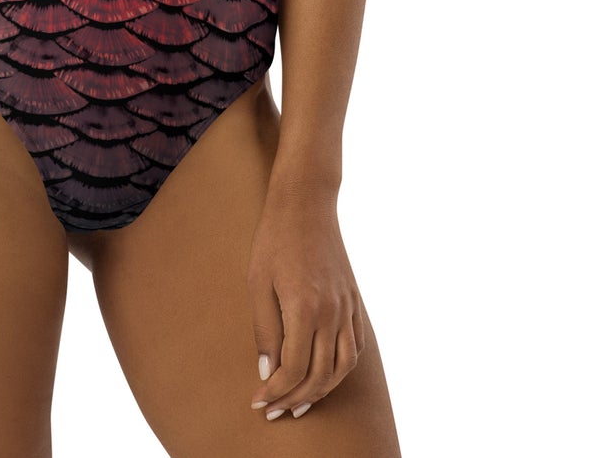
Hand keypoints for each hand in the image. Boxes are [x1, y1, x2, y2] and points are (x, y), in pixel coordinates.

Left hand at [247, 186, 363, 420]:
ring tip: (299, 401)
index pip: (294, 369)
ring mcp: (347, 307)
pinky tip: (324, 374)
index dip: (275, 392)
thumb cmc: (274, 240)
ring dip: (322, 390)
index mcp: (305, 308)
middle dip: (296, 399)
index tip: (259, 402)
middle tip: (274, 410)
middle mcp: (332, 312)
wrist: (306, 204)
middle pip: (320, 375)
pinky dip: (341, 368)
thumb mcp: (257, 283)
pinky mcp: (354, 301)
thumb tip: (267, 374)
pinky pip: (356, 346)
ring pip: (343, 367)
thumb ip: (264, 331)